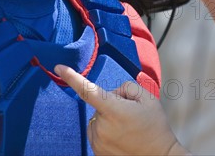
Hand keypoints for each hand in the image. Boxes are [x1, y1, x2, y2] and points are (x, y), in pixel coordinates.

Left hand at [54, 65, 189, 155]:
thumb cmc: (155, 126)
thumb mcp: (148, 98)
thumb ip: (127, 87)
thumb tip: (112, 93)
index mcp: (114, 110)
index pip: (88, 91)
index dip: (72, 77)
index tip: (58, 68)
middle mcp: (102, 127)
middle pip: (99, 105)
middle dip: (111, 104)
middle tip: (131, 114)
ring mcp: (98, 142)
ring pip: (97, 119)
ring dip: (108, 119)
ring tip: (128, 128)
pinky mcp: (97, 152)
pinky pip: (97, 133)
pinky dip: (107, 132)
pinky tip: (123, 137)